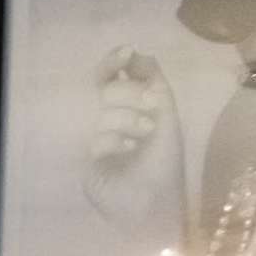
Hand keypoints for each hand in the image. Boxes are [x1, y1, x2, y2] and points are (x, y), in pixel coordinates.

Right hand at [84, 47, 185, 231]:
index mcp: (127, 108)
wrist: (157, 202)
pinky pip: (97, 140)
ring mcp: (96, 141)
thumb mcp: (168, 116)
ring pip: (104, 114)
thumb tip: (142, 54)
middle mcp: (109, 121)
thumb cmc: (165, 161)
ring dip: (130, 120)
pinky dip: (116, 142)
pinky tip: (128, 151)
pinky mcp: (88, 163)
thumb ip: (155, 84)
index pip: (111, 77)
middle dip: (131, 94)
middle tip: (152, 105)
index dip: (115, 63)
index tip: (127, 53)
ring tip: (146, 133)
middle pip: (107, 91)